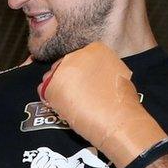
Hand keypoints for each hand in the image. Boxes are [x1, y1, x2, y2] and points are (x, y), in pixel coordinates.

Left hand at [37, 42, 167, 167]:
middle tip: (78, 95)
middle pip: (66, 64)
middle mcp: (77, 53)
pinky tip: (63, 107)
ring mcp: (62, 68)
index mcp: (96, 48)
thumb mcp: (118, 74)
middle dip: (69, 78)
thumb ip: (103, 69)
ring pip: (53, 75)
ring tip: (71, 103)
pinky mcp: (52, 84)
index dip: (82, 72)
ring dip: (59, 88)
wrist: (117, 119)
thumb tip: (95, 74)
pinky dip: (51, 98)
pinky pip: (44, 90)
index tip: (86, 83)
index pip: (82, 57)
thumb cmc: (122, 101)